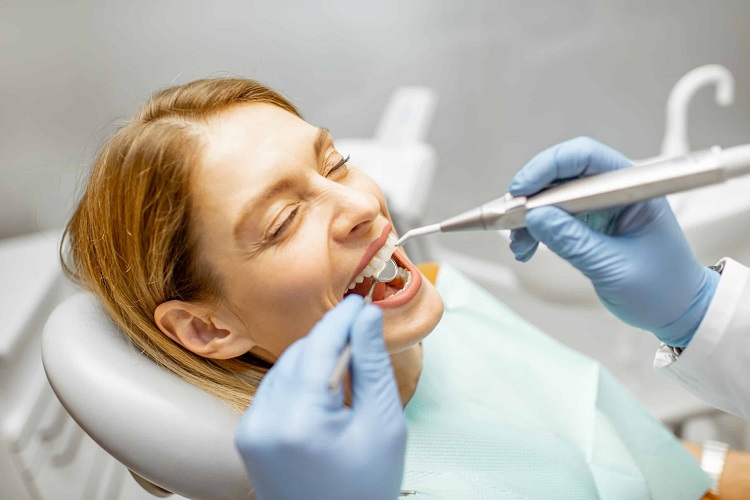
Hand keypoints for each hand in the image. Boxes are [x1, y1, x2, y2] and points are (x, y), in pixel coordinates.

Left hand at [234, 295, 406, 499]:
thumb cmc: (366, 487)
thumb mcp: (382, 424)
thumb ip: (370, 364)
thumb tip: (366, 317)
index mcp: (299, 419)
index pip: (318, 346)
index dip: (341, 319)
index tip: (360, 301)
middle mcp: (264, 421)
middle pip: (298, 354)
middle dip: (330, 338)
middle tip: (361, 330)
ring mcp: (251, 430)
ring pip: (284, 368)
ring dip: (314, 357)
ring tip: (348, 361)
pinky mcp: (248, 436)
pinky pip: (274, 390)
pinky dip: (299, 379)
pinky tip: (325, 386)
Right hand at [508, 137, 719, 346]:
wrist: (677, 311)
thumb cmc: (663, 288)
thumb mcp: (614, 267)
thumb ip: (574, 242)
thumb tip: (536, 218)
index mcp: (633, 190)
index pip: (586, 158)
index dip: (549, 166)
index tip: (522, 189)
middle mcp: (614, 192)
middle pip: (563, 173)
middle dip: (532, 192)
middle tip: (510, 215)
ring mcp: (600, 208)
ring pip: (552, 196)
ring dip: (529, 215)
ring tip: (519, 242)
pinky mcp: (588, 224)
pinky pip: (553, 217)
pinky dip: (534, 230)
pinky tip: (525, 247)